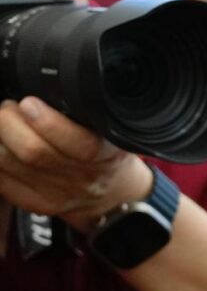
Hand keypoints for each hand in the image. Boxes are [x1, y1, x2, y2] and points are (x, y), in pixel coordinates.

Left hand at [0, 97, 151, 227]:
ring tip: (3, 123)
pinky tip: (2, 145)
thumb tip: (44, 87)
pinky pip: (1, 180)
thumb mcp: (109, 128)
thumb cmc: (106, 152)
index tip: (29, 103)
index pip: (78, 144)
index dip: (47, 122)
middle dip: (9, 122)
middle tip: (8, 108)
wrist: (112, 191)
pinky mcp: (35, 203)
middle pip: (33, 152)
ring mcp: (57, 195)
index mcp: (106, 155)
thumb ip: (84, 111)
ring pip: (8, 163)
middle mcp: (82, 178)